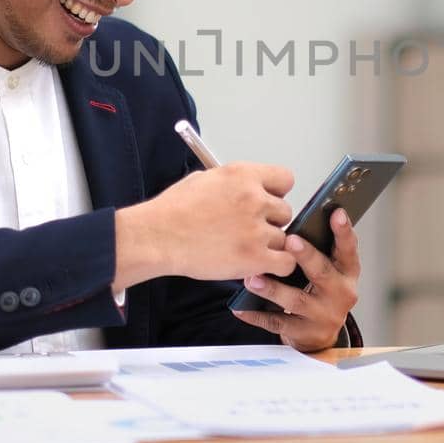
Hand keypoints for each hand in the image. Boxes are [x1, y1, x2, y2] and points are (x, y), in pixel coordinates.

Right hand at [114, 163, 296, 289]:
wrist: (157, 237)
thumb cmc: (173, 211)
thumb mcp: (205, 179)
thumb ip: (235, 182)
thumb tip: (249, 186)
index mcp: (243, 175)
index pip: (285, 179)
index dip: (276, 193)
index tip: (267, 201)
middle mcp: (254, 199)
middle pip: (285, 211)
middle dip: (270, 221)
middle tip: (249, 229)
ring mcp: (256, 229)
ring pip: (283, 238)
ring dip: (268, 245)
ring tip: (244, 247)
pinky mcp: (255, 257)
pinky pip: (286, 262)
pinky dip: (276, 266)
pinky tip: (259, 264)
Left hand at [233, 207, 359, 351]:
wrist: (319, 336)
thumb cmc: (320, 292)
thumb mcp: (329, 270)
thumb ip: (318, 250)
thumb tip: (295, 222)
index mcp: (346, 272)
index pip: (348, 249)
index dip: (343, 231)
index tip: (336, 213)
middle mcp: (339, 294)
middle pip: (322, 273)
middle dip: (306, 256)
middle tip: (290, 240)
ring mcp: (323, 315)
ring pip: (296, 299)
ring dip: (273, 288)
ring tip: (252, 278)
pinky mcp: (304, 333)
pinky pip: (277, 322)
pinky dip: (256, 314)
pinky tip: (240, 306)